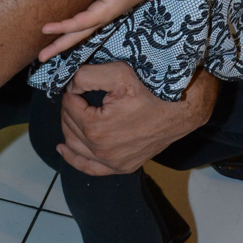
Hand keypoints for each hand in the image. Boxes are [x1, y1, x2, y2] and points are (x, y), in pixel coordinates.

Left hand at [38, 0, 149, 60]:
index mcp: (102, 14)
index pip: (78, 24)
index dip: (61, 27)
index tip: (44, 29)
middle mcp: (100, 20)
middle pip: (76, 37)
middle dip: (59, 47)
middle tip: (41, 58)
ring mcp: (100, 18)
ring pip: (79, 34)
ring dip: (63, 43)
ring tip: (47, 52)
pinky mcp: (100, 14)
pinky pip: (82, 28)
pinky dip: (71, 34)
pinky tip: (63, 35)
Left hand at [58, 63, 217, 175]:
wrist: (179, 111)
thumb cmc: (151, 91)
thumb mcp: (118, 73)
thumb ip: (86, 76)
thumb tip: (70, 85)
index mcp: (95, 128)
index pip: (68, 105)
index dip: (71, 91)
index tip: (80, 84)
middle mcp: (101, 150)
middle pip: (69, 126)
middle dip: (69, 108)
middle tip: (78, 94)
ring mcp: (112, 162)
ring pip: (76, 147)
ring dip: (69, 128)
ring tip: (69, 114)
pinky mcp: (122, 167)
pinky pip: (90, 168)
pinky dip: (74, 159)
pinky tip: (63, 150)